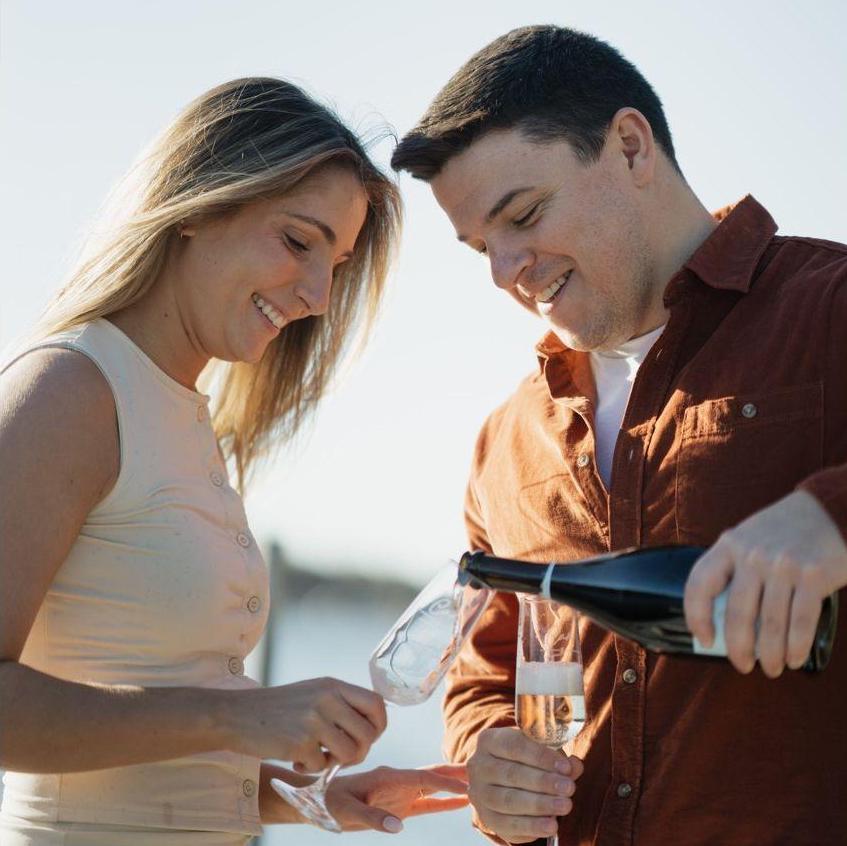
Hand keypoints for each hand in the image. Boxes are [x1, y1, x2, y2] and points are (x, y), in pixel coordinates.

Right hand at [226, 677, 385, 769]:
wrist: (235, 715)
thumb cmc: (277, 709)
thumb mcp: (313, 693)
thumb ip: (340, 704)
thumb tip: (371, 727)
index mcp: (333, 685)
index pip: (377, 704)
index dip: (379, 725)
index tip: (369, 737)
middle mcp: (328, 699)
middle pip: (369, 734)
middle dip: (360, 751)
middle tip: (341, 755)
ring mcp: (314, 721)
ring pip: (351, 753)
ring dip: (336, 762)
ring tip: (318, 756)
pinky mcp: (300, 743)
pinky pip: (322, 767)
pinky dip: (311, 768)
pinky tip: (297, 759)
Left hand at [325, 764, 468, 832]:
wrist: (318, 800)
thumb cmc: (330, 802)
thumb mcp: (346, 810)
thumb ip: (372, 817)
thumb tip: (399, 825)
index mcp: (388, 777)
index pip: (423, 778)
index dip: (444, 782)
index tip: (466, 786)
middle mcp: (398, 781)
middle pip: (433, 775)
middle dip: (456, 774)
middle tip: (483, 772)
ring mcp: (401, 793)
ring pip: (434, 787)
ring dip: (454, 785)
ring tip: (478, 783)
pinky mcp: (399, 805)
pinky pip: (427, 803)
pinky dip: (444, 802)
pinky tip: (460, 802)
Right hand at [466, 726, 582, 843]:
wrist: (502, 782)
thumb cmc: (525, 761)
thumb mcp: (540, 752)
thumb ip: (558, 758)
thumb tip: (574, 766)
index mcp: (489, 740)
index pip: (514, 745)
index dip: (541, 756)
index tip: (565, 766)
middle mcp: (478, 765)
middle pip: (511, 774)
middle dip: (543, 782)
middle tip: (569, 788)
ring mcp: (479, 793)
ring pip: (508, 800)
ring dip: (540, 805)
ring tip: (565, 806)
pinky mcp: (486, 818)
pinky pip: (507, 825)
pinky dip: (532, 826)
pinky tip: (551, 824)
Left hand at [684, 490, 846, 676]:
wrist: (829, 511)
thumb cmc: (782, 531)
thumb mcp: (747, 539)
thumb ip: (733, 569)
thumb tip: (723, 621)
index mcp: (729, 545)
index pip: (699, 585)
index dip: (696, 617)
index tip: (703, 639)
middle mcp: (752, 555)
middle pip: (737, 614)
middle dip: (738, 648)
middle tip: (742, 665)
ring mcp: (783, 566)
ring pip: (770, 625)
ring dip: (771, 655)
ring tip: (772, 668)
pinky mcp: (813, 576)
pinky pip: (800, 622)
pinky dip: (796, 647)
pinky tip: (794, 659)